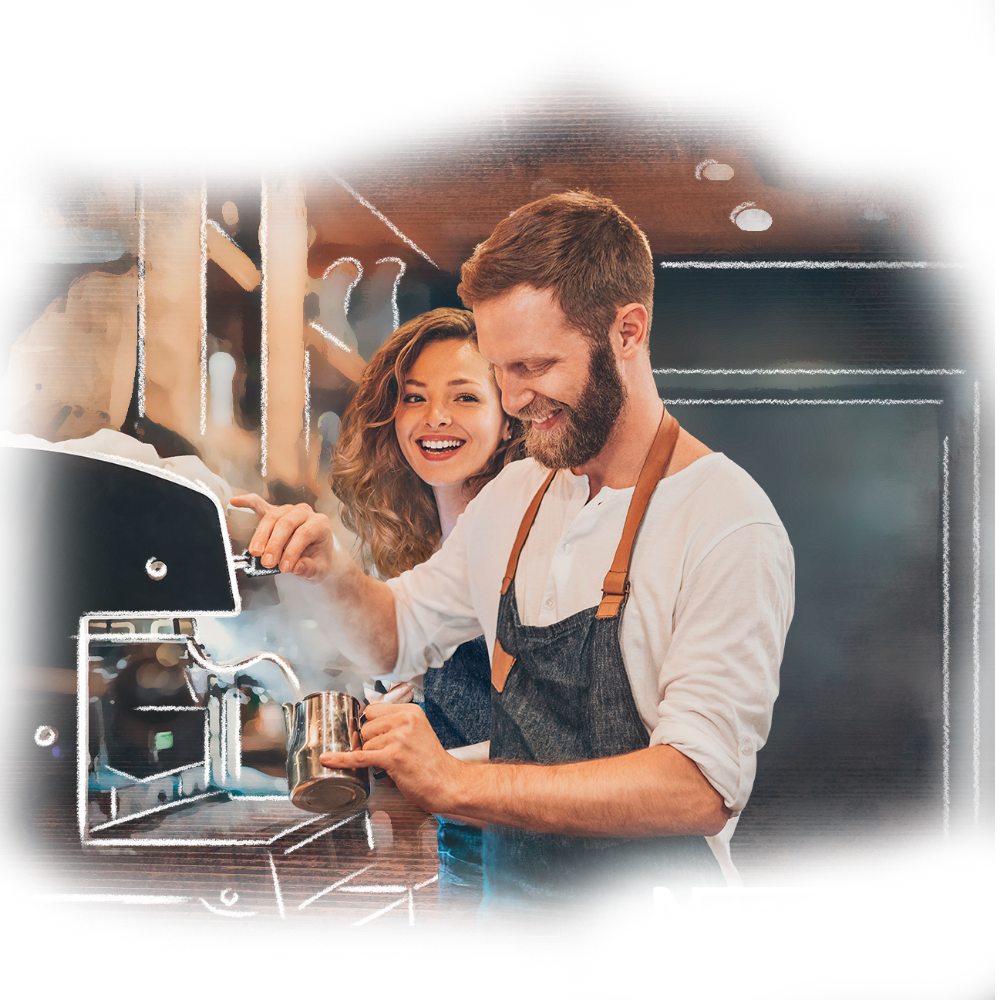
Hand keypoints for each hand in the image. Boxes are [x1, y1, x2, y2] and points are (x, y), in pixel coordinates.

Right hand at [229, 494, 335, 580]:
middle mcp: (305, 513)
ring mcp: (289, 510)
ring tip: (256, 553)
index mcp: (320, 524)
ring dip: (261, 535)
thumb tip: (295, 567)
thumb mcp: (318, 569)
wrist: (316, 556)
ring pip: (272, 517)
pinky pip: (260, 505)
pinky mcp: (275, 512)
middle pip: (286, 523)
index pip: (304, 534)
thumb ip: (308, 567)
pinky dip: (248, 503)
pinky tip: (236, 502)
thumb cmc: (317, 560)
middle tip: (267, 562)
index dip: (292, 551)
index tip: (284, 567)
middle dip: (274, 544)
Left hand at [319, 703, 462, 815]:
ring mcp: (399, 738)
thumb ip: (395, 726)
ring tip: (394, 765)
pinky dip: (342, 759)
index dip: (371, 726)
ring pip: (364, 744)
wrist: (448, 784)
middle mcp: (405, 720)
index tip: (375, 737)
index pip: (372, 710)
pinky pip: (359, 757)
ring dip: (373, 757)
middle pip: (365, 726)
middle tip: (388, 755)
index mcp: (410, 711)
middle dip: (371, 743)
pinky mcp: (392, 757)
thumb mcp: (417, 733)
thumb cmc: (432, 763)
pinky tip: (329, 759)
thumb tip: (364, 729)